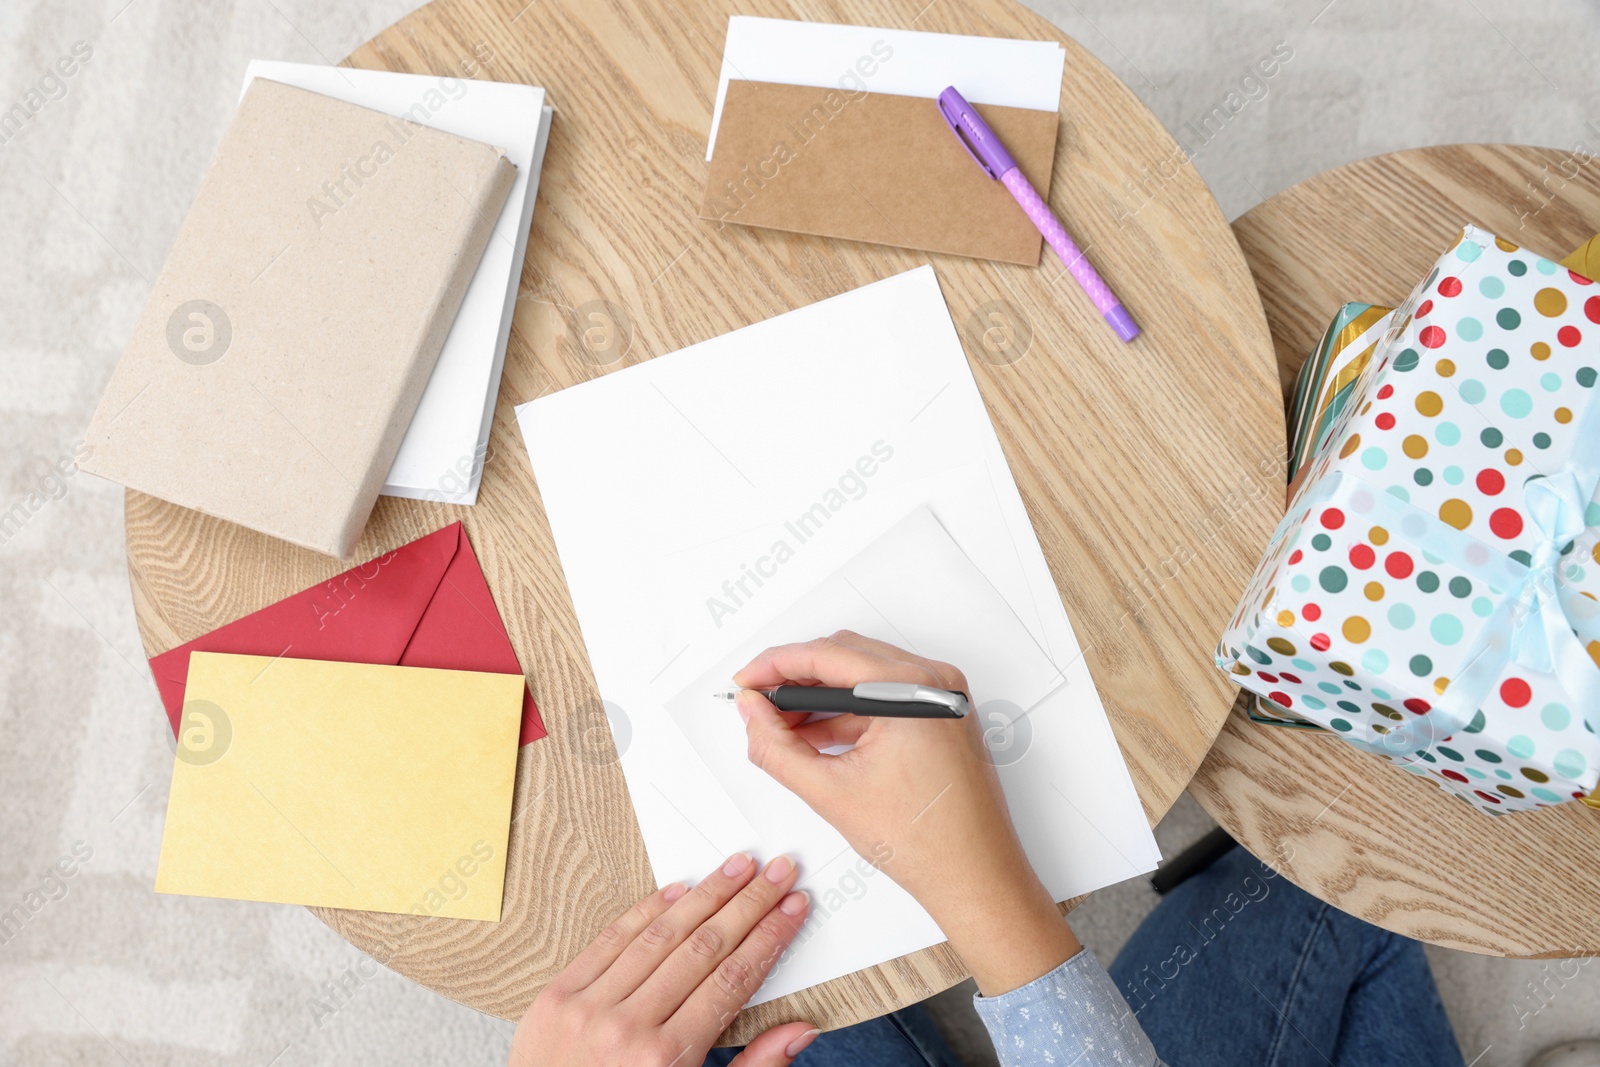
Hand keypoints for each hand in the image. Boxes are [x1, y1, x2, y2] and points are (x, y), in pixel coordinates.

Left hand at [508, 853, 818, 1066]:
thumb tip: (801, 1029)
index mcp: (667, 1061)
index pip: (733, 981)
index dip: (769, 939)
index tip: (794, 908)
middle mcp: (627, 1030)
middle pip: (703, 949)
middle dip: (748, 904)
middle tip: (778, 872)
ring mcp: (587, 1009)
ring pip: (660, 935)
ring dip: (705, 895)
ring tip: (738, 867)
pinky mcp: (556, 996)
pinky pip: (610, 940)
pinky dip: (647, 911)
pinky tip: (678, 889)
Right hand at [733, 630, 1079, 995]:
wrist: (976, 878)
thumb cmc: (927, 843)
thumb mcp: (830, 792)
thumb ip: (776, 747)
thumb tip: (753, 712)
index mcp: (911, 689)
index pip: (825, 655)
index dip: (775, 665)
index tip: (747, 680)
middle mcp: (934, 682)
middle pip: (845, 656)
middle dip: (796, 678)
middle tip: (759, 704)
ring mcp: (943, 697)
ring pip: (864, 675)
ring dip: (821, 696)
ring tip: (783, 726)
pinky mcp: (944, 715)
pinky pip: (886, 697)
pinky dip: (849, 711)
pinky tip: (818, 736)